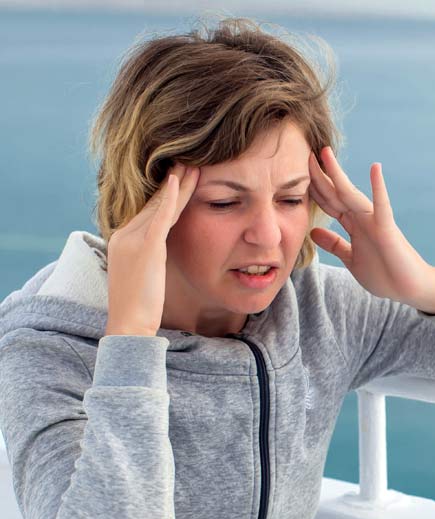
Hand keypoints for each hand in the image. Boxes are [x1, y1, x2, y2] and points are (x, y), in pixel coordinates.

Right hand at [105, 163, 198, 335]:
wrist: (129, 324)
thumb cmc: (140, 307)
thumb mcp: (145, 275)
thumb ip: (151, 258)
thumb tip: (163, 253)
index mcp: (123, 240)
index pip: (150, 211)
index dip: (166, 194)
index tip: (181, 177)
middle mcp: (124, 235)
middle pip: (154, 203)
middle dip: (173, 182)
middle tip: (188, 160)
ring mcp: (132, 240)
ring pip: (160, 206)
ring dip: (177, 184)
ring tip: (192, 164)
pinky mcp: (145, 248)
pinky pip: (160, 217)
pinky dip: (170, 197)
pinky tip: (179, 181)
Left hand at [308, 147, 434, 315]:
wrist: (410, 288)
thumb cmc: (384, 274)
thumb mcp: (351, 259)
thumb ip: (335, 245)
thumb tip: (314, 232)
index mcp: (353, 225)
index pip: (329, 203)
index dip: (313, 188)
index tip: (295, 172)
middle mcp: (363, 218)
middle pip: (335, 194)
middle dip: (319, 176)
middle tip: (304, 154)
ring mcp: (375, 221)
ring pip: (351, 194)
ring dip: (338, 174)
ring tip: (326, 154)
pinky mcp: (388, 229)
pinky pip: (382, 206)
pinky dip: (378, 188)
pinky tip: (375, 169)